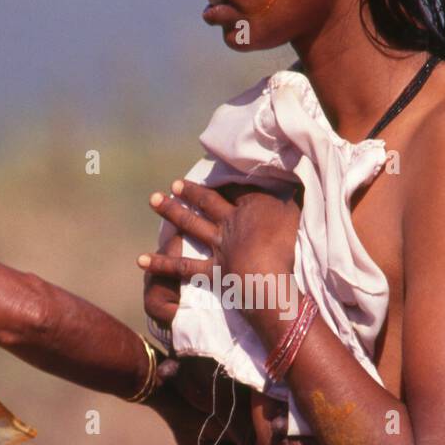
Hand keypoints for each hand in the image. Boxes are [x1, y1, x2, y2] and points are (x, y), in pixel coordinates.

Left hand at [138, 179, 299, 314]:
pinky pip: (182, 268)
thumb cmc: (290, 246)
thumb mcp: (301, 214)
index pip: (240, 188)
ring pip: (192, 225)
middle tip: (176, 183)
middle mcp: (231, 223)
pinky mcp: (212, 272)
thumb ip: (300, 197)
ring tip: (155, 199)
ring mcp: (218, 247)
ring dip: (172, 212)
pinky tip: (140, 260)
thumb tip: (304, 176)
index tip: (219, 166)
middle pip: (209, 202)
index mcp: (253, 207)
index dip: (230, 178)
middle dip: (193, 192)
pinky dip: (160, 264)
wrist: (268, 278)